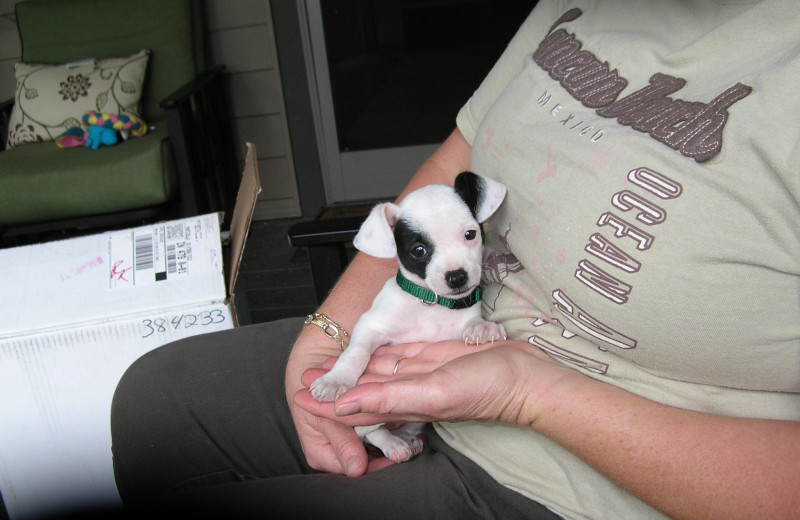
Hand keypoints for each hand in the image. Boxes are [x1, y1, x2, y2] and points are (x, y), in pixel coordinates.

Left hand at [295, 339, 571, 429]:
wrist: (523, 375)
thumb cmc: (486, 388)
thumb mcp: (435, 393)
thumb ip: (391, 399)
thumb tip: (347, 406)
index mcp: (406, 403)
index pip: (358, 406)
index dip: (328, 404)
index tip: (300, 398)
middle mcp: (410, 389)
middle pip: (363, 387)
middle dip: (335, 385)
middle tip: (306, 377)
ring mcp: (423, 372)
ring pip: (379, 371)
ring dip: (353, 369)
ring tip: (328, 364)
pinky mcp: (435, 356)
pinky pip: (401, 356)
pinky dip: (380, 356)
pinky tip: (367, 353)